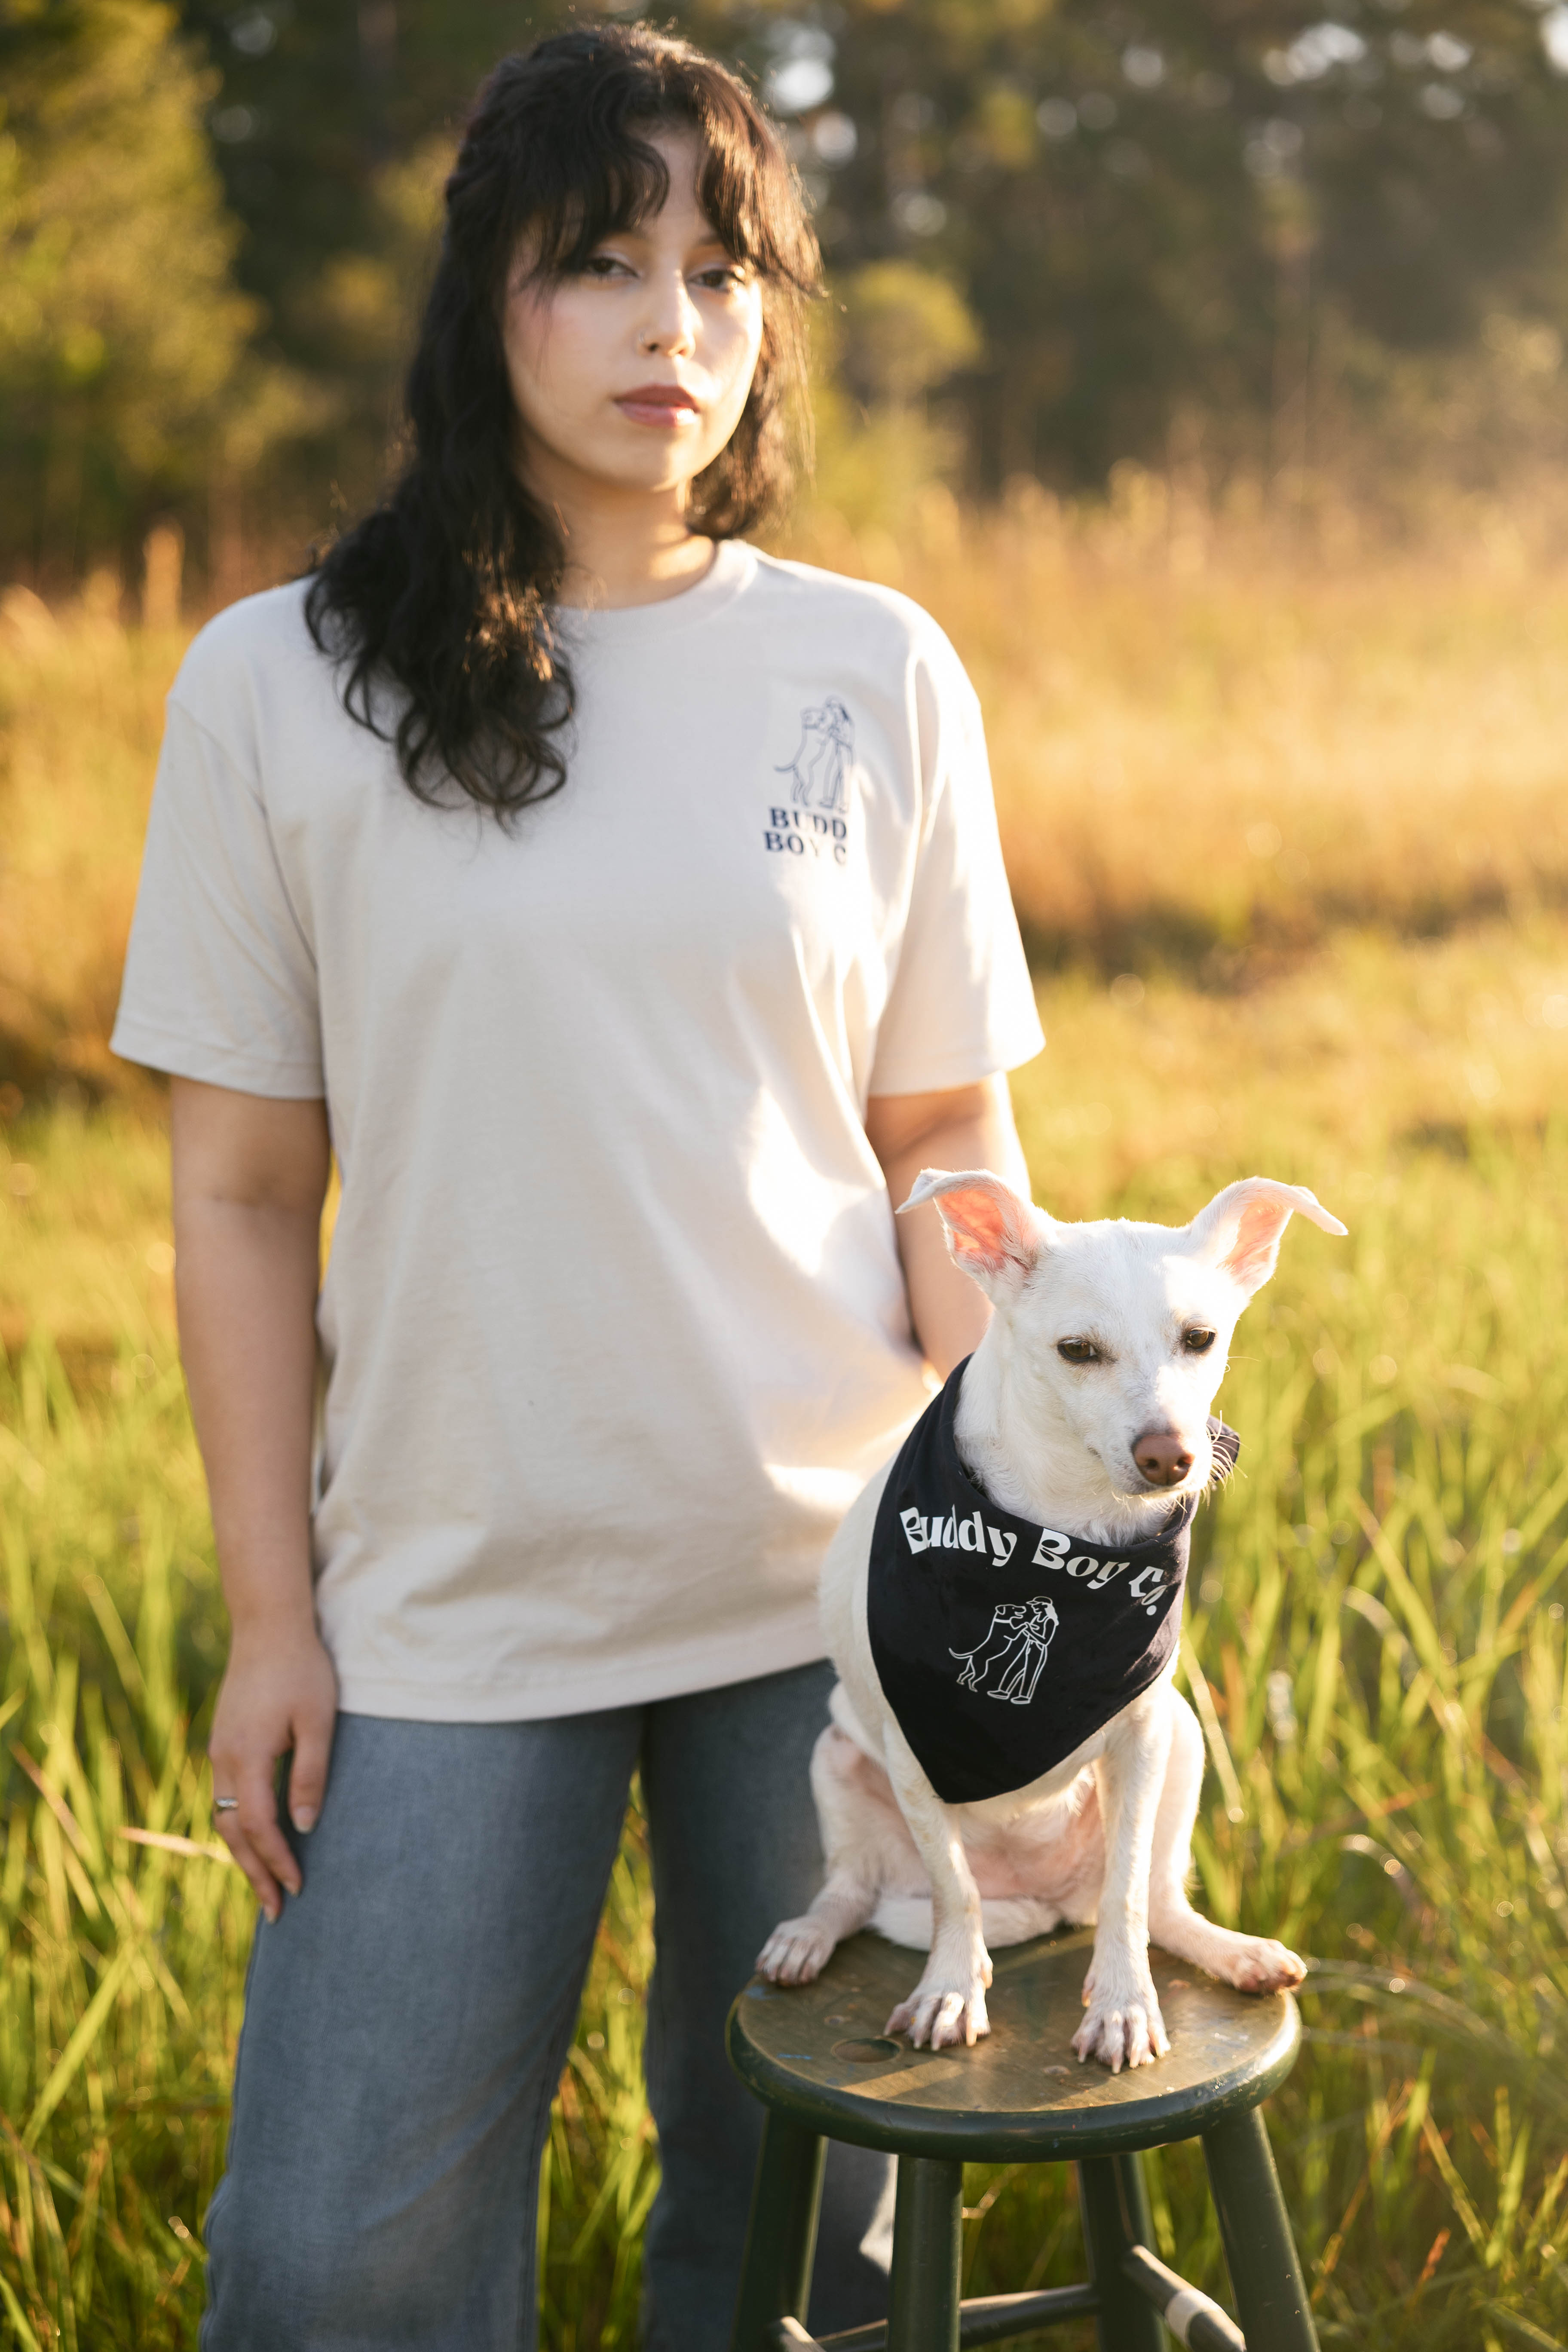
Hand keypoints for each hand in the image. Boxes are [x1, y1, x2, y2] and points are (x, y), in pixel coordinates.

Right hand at [208, 1621, 338, 1920]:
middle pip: (233, 1832)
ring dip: (244, 1854)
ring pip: (224, 1817)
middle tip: (276, 1911)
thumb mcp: (317, 1720)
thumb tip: (305, 1826)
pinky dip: (238, 1826)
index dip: (277, 1861)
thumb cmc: (302, 1669)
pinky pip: (225, 1797)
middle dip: (255, 1873)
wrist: (268, 1625)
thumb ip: (309, 1773)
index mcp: (247, 1757)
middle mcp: (224, 1760)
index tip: (298, 1889)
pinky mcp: (223, 1741)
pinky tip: (254, 1838)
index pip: (259, 1826)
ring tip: (265, 1885)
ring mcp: (219, 1751)